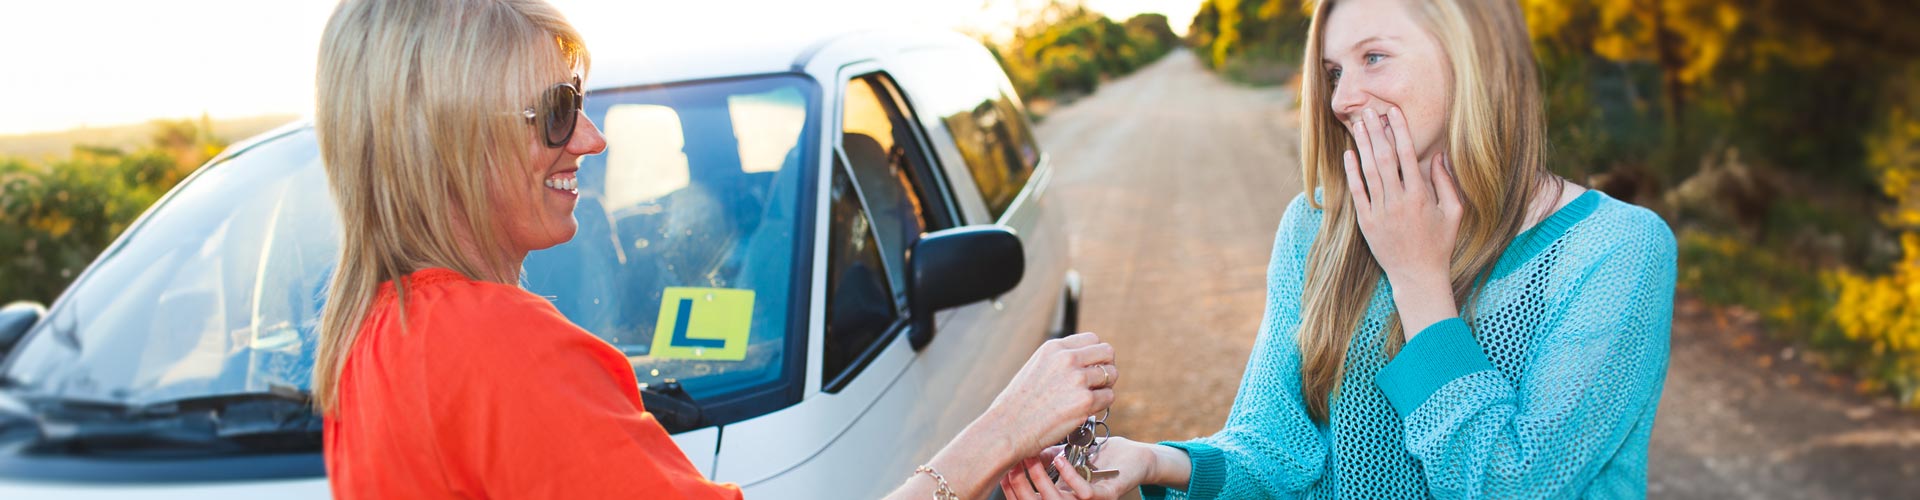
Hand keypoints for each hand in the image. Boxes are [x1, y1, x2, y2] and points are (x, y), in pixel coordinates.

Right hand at [981, 332, 1117, 454]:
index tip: (1091, 368)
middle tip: (1097, 383)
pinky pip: (1109, 397)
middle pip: (1108, 353)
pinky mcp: (1085, 402)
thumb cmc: (1019, 403)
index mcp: (1054, 348)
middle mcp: (1068, 359)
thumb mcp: (1036, 367)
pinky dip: (1101, 405)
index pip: (1092, 339)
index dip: (1095, 355)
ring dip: (1104, 387)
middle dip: (1106, 367)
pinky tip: (1086, 410)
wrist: (1008, 428)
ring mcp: (1078, 380)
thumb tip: (1087, 362)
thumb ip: (1060, 360)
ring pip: (1111, 375)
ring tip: (1088, 398)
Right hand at [999, 438, 1159, 499]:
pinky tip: (1060, 458)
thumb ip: (1047, 454)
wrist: (1136, 458)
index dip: (1013, 489)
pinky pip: (1084, 493)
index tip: (1002, 469)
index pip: (1031, 499)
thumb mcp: (1068, 453)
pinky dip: (1069, 477)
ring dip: (1041, 481)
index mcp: (1061, 494)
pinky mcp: (1107, 494)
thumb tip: (1023, 448)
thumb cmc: (1102, 456)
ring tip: (1032, 460)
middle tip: (1012, 465)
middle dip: (1021, 487)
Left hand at [1345, 106, 1462, 336]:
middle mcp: (1399, 201)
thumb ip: (1447, 183)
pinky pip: (1358, 193)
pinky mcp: (1367, 223)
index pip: (1407, 155)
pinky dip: (1352, 173)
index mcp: (1421, 196)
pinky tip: (1349, 155)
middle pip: (1384, 158)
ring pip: (1369, 172)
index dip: (1399, 131)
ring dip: (1363, 146)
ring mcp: (1380, 212)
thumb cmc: (1439, 244)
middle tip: (1368, 110)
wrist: (1418, 276)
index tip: (1393, 112)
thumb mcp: (1453, 212)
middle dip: (1376, 131)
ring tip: (1357, 125)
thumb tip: (1440, 155)